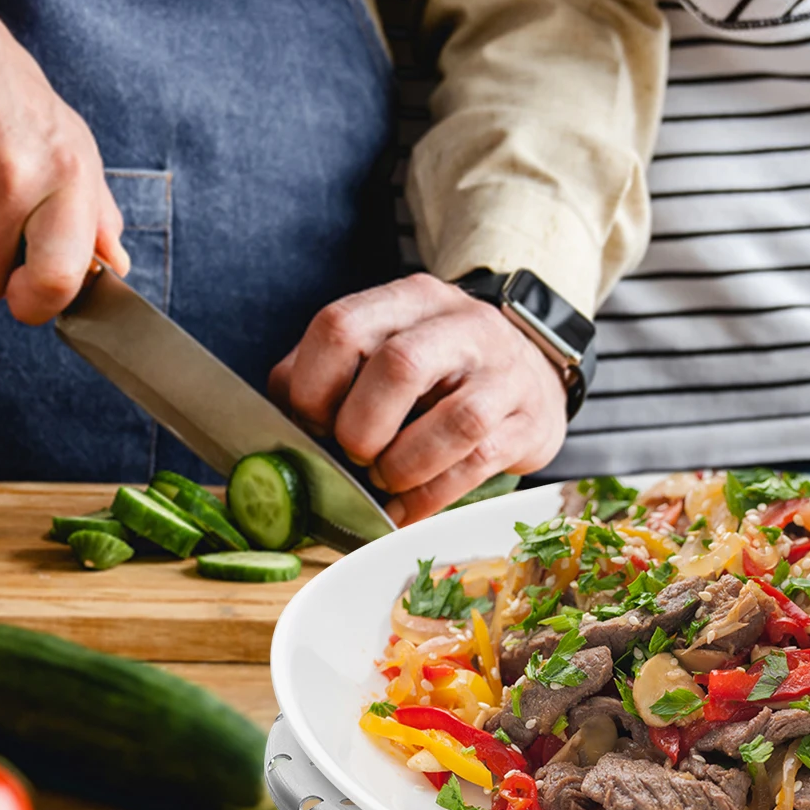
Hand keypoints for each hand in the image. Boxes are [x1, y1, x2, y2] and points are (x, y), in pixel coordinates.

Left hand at [269, 274, 568, 524]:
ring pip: (455, 421)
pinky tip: (407, 509)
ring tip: (385, 479)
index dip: (314, 384)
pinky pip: (478, 464)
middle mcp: (462, 325)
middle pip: (399, 366)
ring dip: (403, 465)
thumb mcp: (384, 345)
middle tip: (354, 453)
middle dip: (361, 427)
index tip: (312, 420)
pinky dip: (430, 497)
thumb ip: (326, 368)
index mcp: (410, 300)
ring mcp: (503, 373)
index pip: (343, 326)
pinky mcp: (529, 422)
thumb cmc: (439, 372)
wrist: (531, 375)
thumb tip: (278, 412)